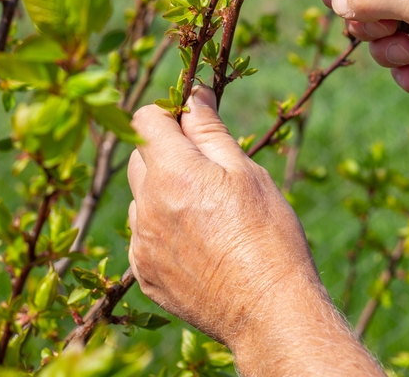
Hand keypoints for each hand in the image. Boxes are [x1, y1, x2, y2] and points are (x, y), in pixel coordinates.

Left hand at [128, 86, 384, 375]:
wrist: (270, 312)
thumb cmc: (268, 235)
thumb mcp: (245, 171)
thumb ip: (210, 130)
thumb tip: (193, 95)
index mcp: (172, 173)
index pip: (144, 119)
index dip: (167, 113)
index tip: (191, 122)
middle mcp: (147, 207)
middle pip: (138, 157)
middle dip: (165, 150)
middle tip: (206, 167)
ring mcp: (142, 245)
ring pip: (141, 198)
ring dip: (161, 191)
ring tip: (206, 210)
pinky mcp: (144, 275)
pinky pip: (143, 236)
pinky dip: (162, 229)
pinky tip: (198, 241)